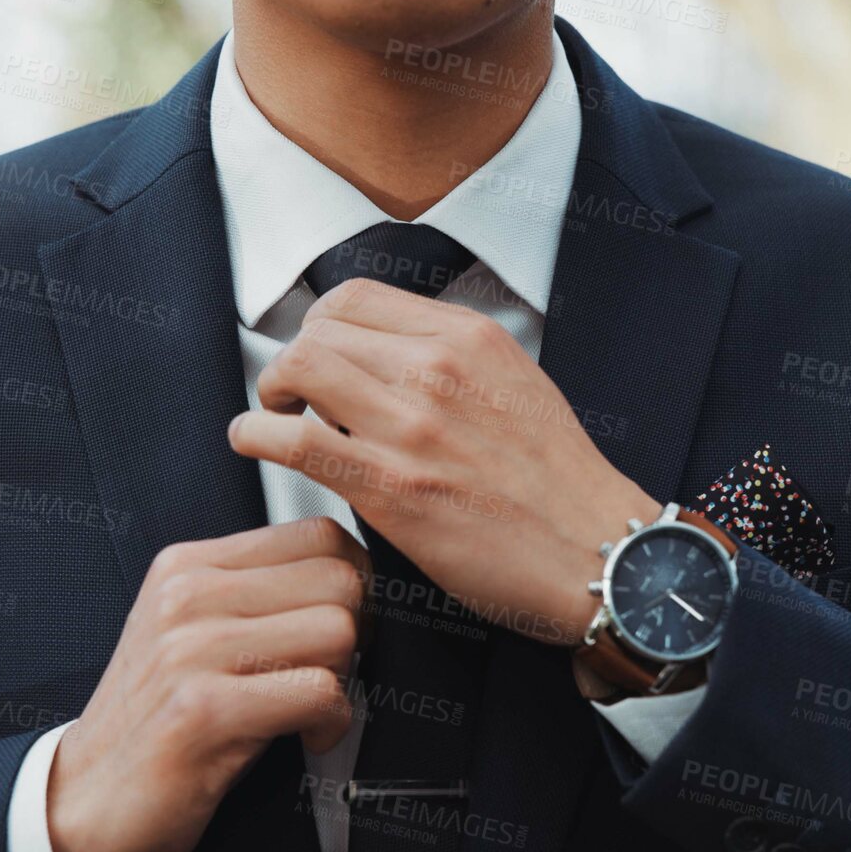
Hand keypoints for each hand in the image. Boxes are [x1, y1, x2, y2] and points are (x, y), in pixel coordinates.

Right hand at [46, 518, 366, 851]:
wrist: (85, 802)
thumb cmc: (154, 722)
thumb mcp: (190, 633)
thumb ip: (254, 594)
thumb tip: (350, 577)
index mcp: (187, 567)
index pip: (318, 533)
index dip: (354, 582)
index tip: (341, 624)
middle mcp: (187, 596)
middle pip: (339, 579)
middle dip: (357, 632)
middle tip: (329, 671)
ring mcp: (192, 650)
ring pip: (337, 630)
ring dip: (344, 679)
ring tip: (312, 706)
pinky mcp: (205, 710)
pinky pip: (320, 692)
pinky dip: (332, 723)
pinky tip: (306, 737)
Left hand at [227, 279, 657, 645]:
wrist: (596, 553)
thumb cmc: (560, 484)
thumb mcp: (517, 384)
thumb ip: (454, 361)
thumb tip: (386, 357)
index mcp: (469, 337)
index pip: (356, 298)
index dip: (320, 327)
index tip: (320, 357)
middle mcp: (437, 369)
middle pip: (319, 329)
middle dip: (293, 360)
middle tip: (293, 396)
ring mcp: (411, 426)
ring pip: (299, 370)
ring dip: (271, 393)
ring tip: (276, 419)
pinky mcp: (389, 487)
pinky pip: (292, 441)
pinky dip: (255, 434)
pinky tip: (256, 444)